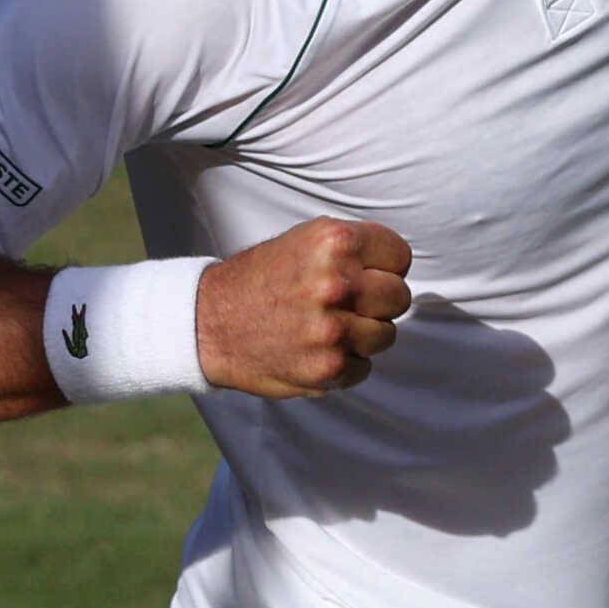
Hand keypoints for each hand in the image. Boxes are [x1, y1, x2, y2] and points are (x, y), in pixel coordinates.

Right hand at [195, 218, 414, 398]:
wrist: (208, 323)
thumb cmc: (262, 278)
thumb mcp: (306, 239)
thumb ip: (355, 248)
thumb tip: (399, 268)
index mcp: (335, 242)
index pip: (400, 256)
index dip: (385, 266)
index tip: (366, 273)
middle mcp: (337, 283)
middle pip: (400, 297)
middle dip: (379, 301)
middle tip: (349, 303)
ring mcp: (333, 329)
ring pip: (386, 334)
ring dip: (363, 335)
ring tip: (329, 326)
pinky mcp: (327, 368)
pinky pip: (363, 368)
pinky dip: (345, 364)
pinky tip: (316, 350)